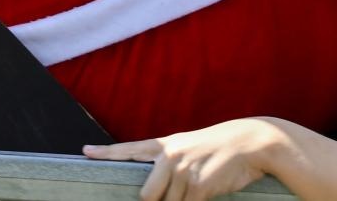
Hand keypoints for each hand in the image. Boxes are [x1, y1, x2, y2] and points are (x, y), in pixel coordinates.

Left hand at [84, 119, 276, 200]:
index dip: (106, 153)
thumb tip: (153, 190)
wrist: (251, 142)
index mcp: (166, 145)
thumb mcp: (191, 148)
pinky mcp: (198, 185)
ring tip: (202, 185)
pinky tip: (208, 192)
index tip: (86, 153)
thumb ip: (170, 162)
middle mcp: (170, 156)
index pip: (130, 150)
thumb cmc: (220, 149)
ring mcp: (183, 170)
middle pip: (147, 195)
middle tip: (178, 194)